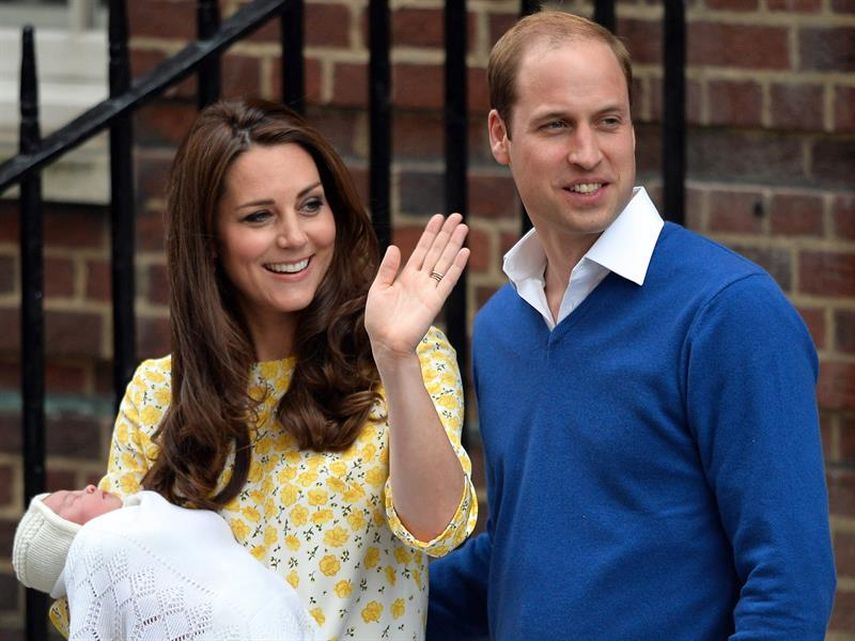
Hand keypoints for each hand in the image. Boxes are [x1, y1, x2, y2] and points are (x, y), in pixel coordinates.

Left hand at [365, 213, 469, 359]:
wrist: (386, 342)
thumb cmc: (379, 320)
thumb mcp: (378, 289)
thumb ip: (387, 269)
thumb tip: (394, 247)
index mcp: (406, 276)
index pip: (421, 249)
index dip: (430, 233)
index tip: (439, 218)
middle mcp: (420, 280)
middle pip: (436, 251)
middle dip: (446, 234)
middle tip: (457, 216)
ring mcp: (429, 289)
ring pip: (444, 261)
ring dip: (454, 244)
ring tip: (463, 227)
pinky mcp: (435, 301)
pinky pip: (448, 280)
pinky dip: (456, 266)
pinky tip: (464, 252)